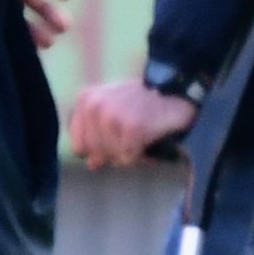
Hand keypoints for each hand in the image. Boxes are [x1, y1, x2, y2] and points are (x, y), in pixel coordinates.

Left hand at [70, 77, 198, 168]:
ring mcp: (111, 115)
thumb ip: (95, 135)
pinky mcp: (131, 126)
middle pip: (95, 155)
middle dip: (114, 153)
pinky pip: (129, 158)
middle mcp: (93, 105)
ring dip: (128, 154)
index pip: (79, 147)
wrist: (173, 91)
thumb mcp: (111, 111)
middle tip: (131, 138)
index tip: (116, 138)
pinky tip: (148, 139)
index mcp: (84, 99)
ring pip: (111, 157)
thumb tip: (92, 163)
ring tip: (140, 137)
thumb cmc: (141, 105)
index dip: (98, 150)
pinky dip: (141, 155)